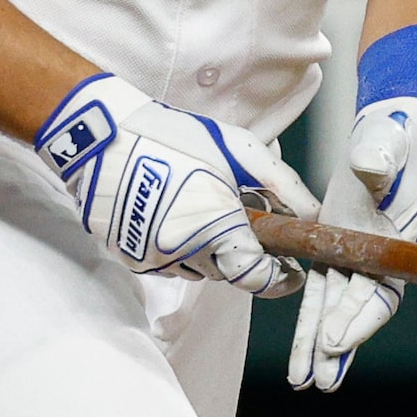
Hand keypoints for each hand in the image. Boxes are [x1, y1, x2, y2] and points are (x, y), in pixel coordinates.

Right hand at [36, 76, 317, 293]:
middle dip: (240, 252)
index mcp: (215, 230)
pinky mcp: (127, 257)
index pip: (256, 278)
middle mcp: (182, 254)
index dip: (277, 278)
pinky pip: (165, 262)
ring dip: (208, 251)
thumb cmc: (175, 138)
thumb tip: (313, 214)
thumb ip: (283, 186)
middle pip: (227, 272)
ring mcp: (150, 259)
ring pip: (195, 269)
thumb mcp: (240, 151)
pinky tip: (174, 213)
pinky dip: (178, 247)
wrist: (102, 137)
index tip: (289, 269)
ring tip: (204, 208)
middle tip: (241, 218)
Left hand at [287, 96, 416, 391]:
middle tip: (317, 380)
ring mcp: (356, 257)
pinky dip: (313, 324)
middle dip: (337, 346)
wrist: (389, 134)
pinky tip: (303, 355)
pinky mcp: (335, 251)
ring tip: (305, 381)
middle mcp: (379, 256)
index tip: (335, 339)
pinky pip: (322, 294)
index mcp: (396, 238)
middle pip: (356, 310)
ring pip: (336, 309)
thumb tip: (369, 166)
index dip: (359, 316)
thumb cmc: (393, 138)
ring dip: (321, 345)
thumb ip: (379, 156)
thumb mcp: (387, 143)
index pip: (381, 289)